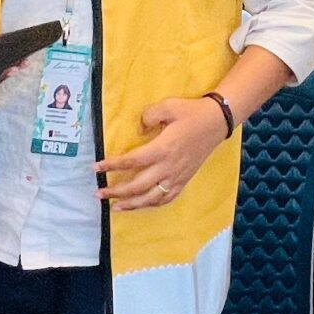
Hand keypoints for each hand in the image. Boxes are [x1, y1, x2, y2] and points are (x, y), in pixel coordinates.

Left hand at [95, 95, 227, 211]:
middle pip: (138, 185)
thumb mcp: (168, 106)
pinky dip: (152, 205)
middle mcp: (168, 167)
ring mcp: (177, 176)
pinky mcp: (184, 180)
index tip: (96, 168)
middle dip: (116, 191)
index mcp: (162, 148)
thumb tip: (138, 131)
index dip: (112, 165)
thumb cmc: (191, 112)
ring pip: (151, 197)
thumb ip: (148, 116)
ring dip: (132, 204)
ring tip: (115, 207)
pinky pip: (166, 198)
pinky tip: (141, 205)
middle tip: (99, 193)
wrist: (217, 122)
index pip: (131, 161)